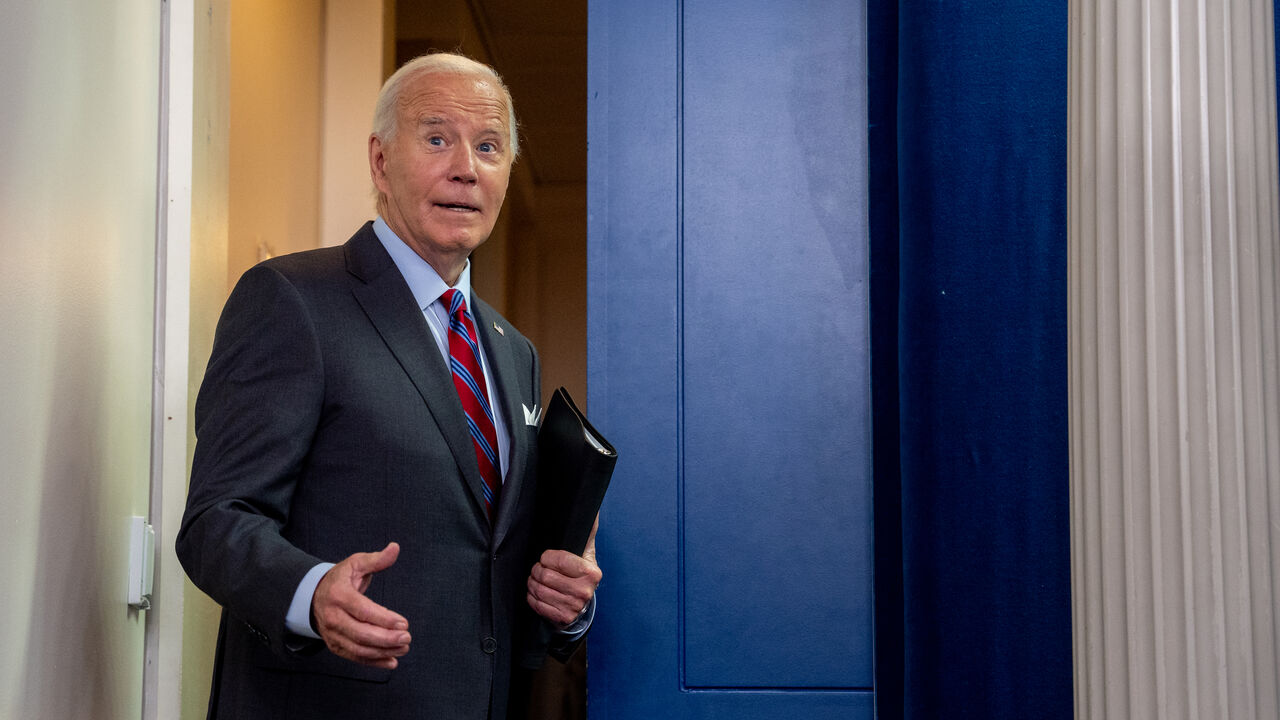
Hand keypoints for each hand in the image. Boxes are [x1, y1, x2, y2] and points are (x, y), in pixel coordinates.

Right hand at [312, 542, 410, 668]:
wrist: (314, 596)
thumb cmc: (340, 579)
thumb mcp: (355, 564)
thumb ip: (376, 559)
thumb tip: (395, 548)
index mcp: (338, 595)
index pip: (362, 610)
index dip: (384, 619)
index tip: (404, 623)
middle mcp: (332, 617)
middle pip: (360, 633)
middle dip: (386, 638)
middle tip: (407, 637)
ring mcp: (332, 634)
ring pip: (358, 649)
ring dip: (383, 651)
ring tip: (404, 648)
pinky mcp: (335, 645)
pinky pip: (355, 657)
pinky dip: (374, 663)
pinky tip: (392, 661)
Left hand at [527, 517, 602, 627]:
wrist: (582, 603)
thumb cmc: (580, 573)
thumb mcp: (585, 552)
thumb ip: (587, 531)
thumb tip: (592, 510)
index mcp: (591, 572)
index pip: (559, 559)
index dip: (547, 557)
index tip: (546, 557)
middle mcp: (585, 591)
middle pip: (546, 576)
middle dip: (537, 570)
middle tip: (538, 568)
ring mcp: (574, 606)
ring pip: (539, 590)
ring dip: (532, 583)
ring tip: (535, 579)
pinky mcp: (563, 618)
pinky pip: (538, 605)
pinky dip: (532, 597)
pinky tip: (536, 592)